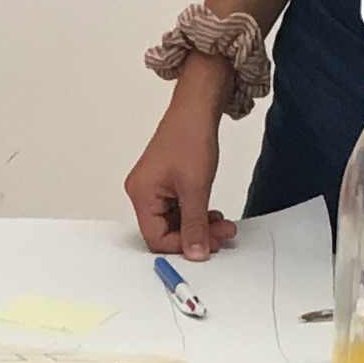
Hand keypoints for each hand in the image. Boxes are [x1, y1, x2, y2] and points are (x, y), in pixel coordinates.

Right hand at [126, 88, 234, 257]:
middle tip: (220, 234)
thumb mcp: (196, 188)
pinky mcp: (165, 184)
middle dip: (195, 235)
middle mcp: (142, 192)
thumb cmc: (189, 136)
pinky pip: (177, 209)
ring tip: (221, 223)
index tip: (206, 245)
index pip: (156, 237)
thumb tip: (195, 252)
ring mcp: (153, 188)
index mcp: (141, 194)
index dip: (182, 245)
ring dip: (198, 225)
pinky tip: (211, 213)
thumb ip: (195, 225)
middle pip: (164, 231)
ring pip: (174, 222)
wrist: (196, 110)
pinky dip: (196, 213)